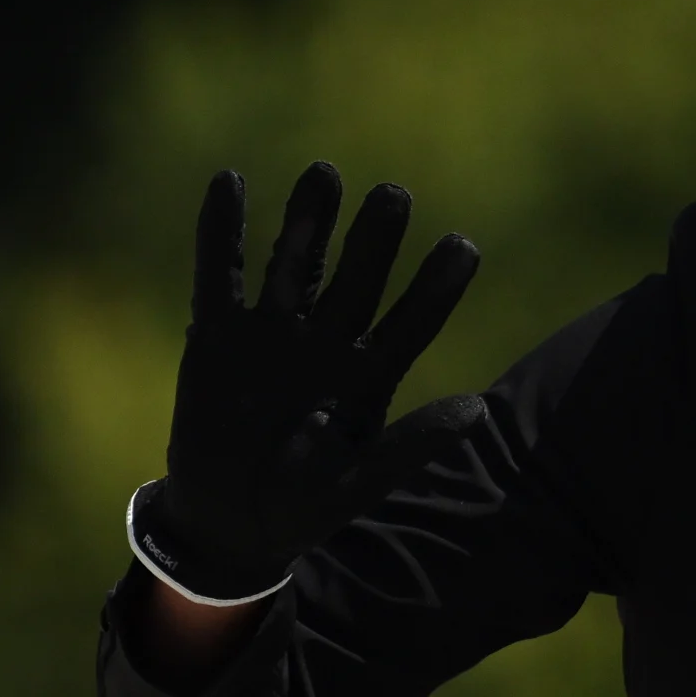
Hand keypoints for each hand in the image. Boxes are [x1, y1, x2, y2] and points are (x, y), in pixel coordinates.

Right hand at [131, 164, 479, 601]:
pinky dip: (221, 232)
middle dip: (374, 239)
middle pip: (357, 279)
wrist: (228, 523)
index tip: (464, 246)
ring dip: (308, 222)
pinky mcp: (218, 333)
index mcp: (369, 375)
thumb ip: (410, 447)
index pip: (412, 322)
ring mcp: (273, 332)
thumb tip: (477, 412)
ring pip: (294, 264)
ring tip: (325, 174)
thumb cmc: (302, 507)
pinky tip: (229, 182)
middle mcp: (327, 341)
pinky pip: (219, 274)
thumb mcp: (357, 484)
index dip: (436, 288)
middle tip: (394, 195)